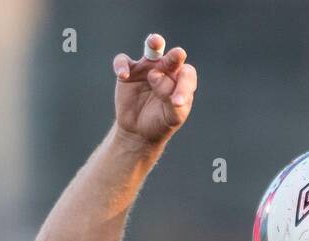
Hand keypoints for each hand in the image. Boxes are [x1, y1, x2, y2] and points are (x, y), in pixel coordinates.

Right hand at [112, 33, 196, 147]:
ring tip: (155, 42)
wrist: (139, 131)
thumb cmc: (161, 122)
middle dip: (175, 56)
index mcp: (180, 80)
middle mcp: (166, 69)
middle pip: (173, 58)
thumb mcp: (171, 118)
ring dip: (154, 43)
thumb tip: (159, 79)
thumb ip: (173, 103)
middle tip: (178, 54)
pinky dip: (122, 65)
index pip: (187, 76)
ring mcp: (147, 67)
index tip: (177, 103)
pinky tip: (123, 75)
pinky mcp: (129, 71)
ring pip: (152, 49)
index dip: (184, 86)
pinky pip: (123, 61)